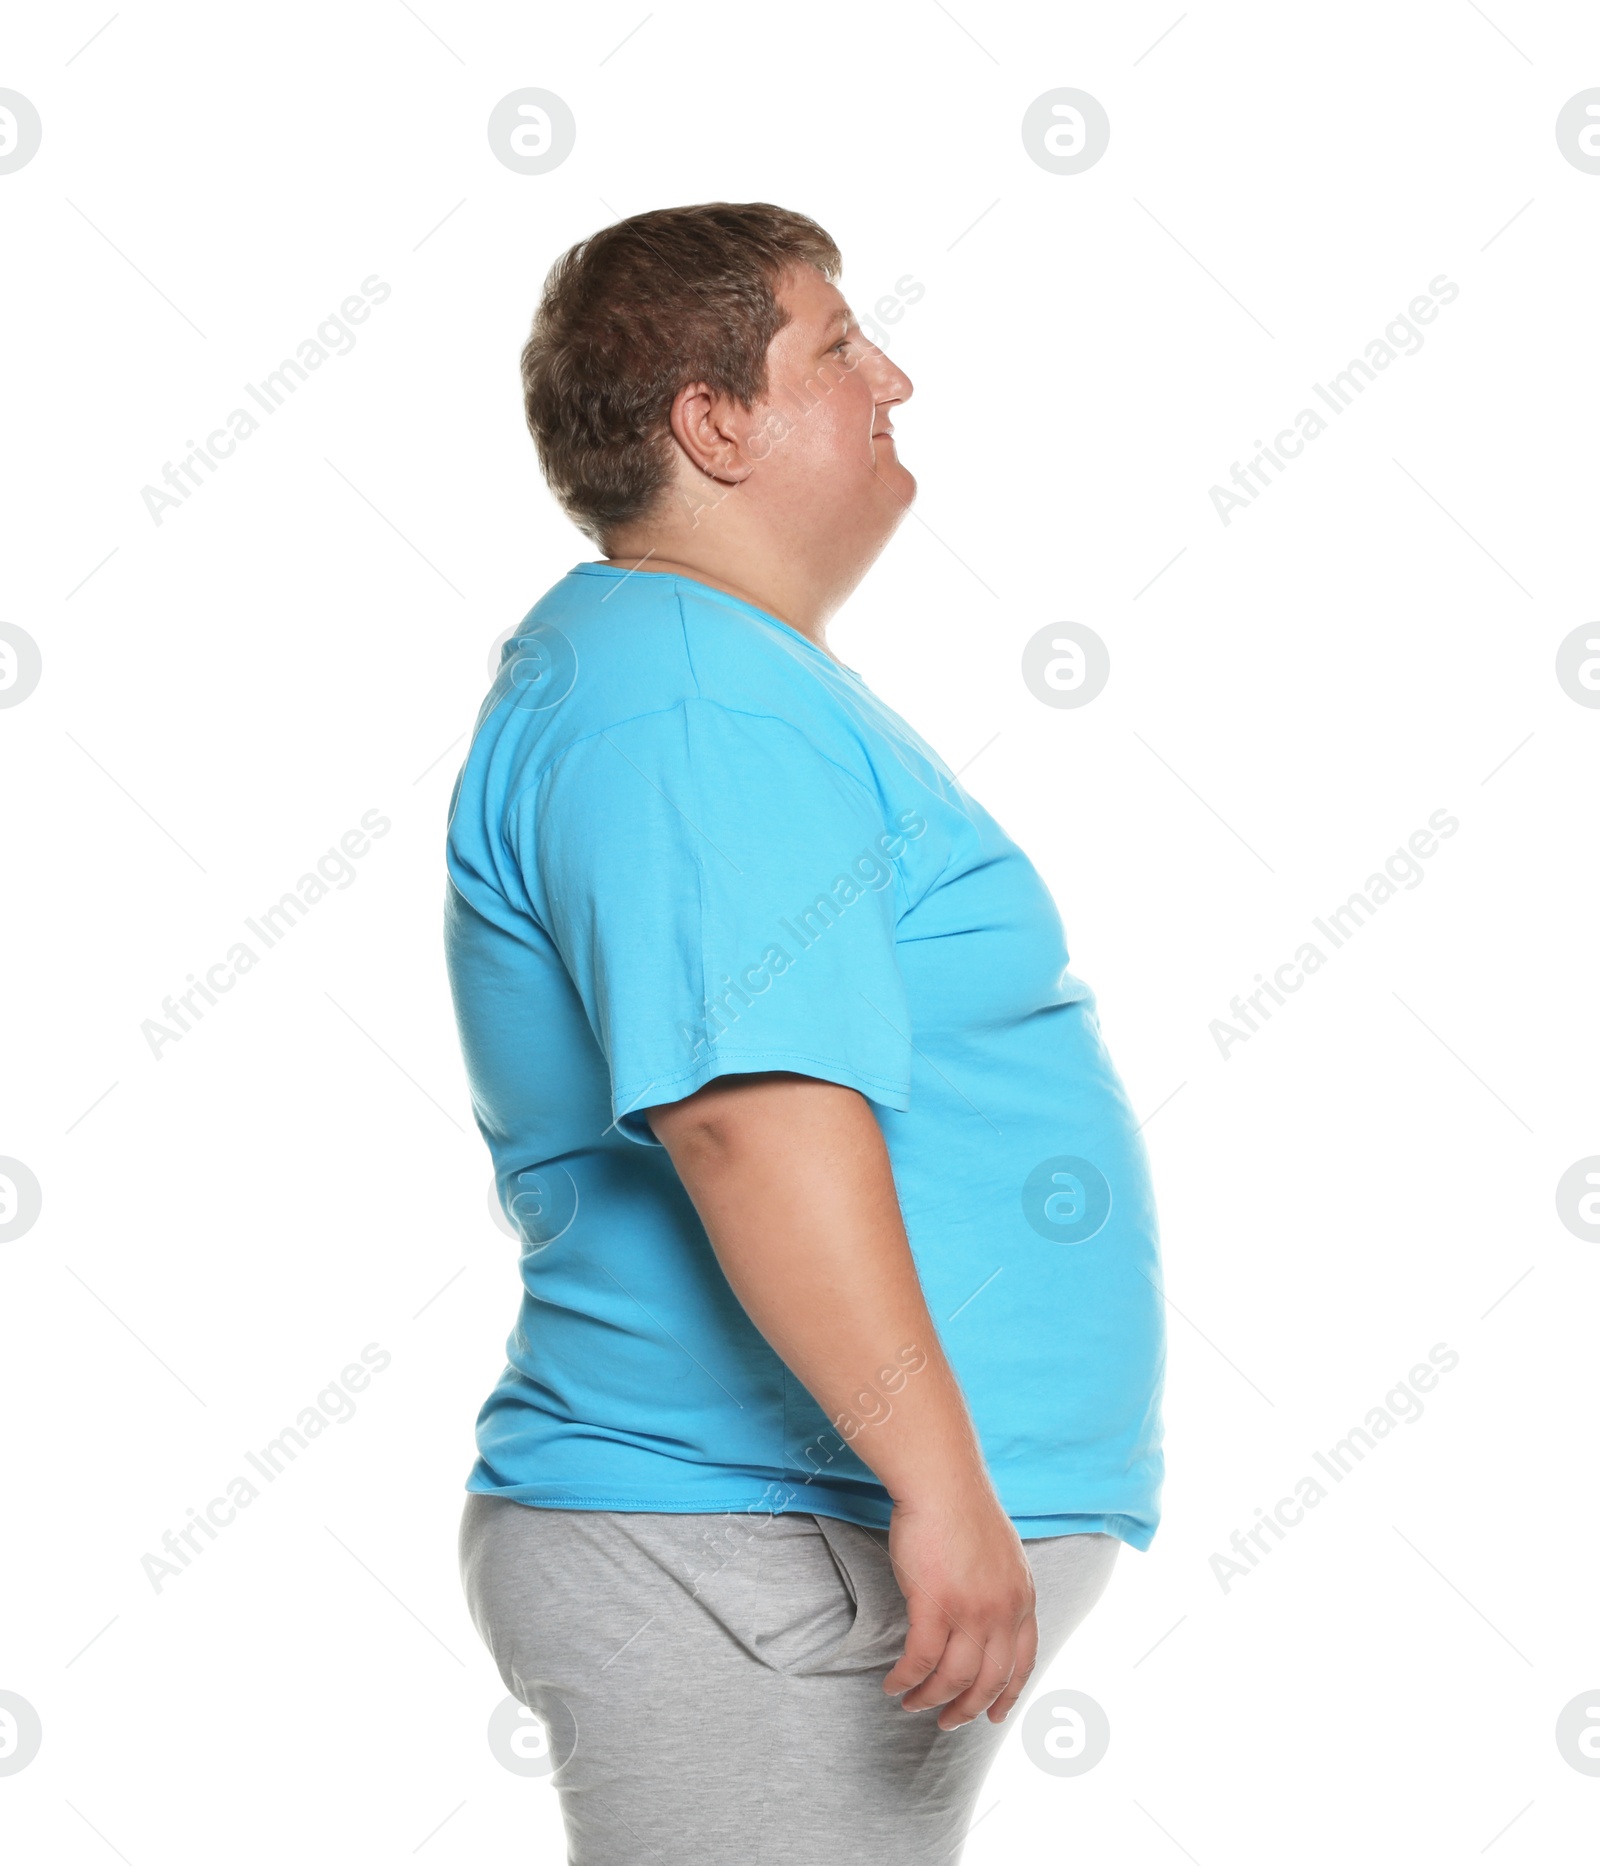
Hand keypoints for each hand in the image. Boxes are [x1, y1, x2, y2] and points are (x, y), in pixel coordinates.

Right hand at [882, 1486, 1037, 1730]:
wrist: (942, 1481)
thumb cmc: (962, 1507)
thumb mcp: (1001, 1554)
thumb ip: (1000, 1587)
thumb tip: (986, 1613)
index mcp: (1023, 1597)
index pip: (1024, 1662)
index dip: (1008, 1695)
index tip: (994, 1715)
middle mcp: (1003, 1611)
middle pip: (990, 1680)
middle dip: (967, 1709)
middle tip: (946, 1722)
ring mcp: (971, 1611)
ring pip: (953, 1678)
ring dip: (930, 1699)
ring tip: (911, 1704)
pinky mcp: (934, 1605)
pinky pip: (920, 1661)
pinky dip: (906, 1679)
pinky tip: (893, 1684)